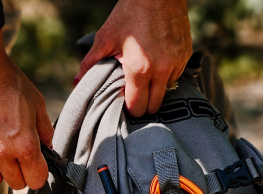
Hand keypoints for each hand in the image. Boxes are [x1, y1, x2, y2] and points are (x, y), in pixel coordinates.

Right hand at [0, 31, 53, 189]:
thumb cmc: (8, 81)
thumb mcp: (37, 104)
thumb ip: (45, 131)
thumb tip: (48, 148)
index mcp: (24, 145)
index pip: (36, 180)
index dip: (39, 174)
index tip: (37, 165)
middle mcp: (0, 152)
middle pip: (15, 184)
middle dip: (21, 174)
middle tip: (21, 157)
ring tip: (1, 152)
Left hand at [77, 0, 193, 116]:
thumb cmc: (128, 14)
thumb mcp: (106, 38)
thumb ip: (91, 63)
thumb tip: (76, 81)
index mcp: (139, 70)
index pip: (138, 107)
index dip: (130, 109)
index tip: (125, 104)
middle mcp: (161, 71)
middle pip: (155, 106)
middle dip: (144, 105)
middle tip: (135, 96)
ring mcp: (176, 64)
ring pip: (167, 91)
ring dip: (156, 89)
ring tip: (145, 76)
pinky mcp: (186, 56)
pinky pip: (176, 76)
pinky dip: (166, 75)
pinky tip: (157, 62)